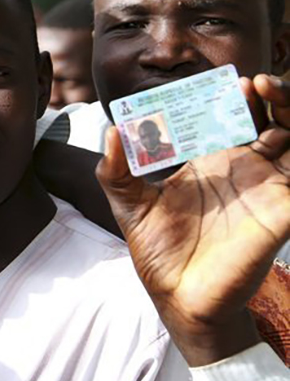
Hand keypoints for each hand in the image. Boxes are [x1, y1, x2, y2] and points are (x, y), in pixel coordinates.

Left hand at [97, 73, 289, 365]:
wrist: (178, 299)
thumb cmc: (158, 253)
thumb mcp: (130, 205)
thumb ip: (116, 170)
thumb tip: (109, 131)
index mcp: (212, 163)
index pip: (229, 117)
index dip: (227, 96)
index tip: (215, 81)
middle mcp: (246, 170)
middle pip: (270, 119)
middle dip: (268, 94)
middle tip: (251, 81)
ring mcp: (268, 188)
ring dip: (288, 110)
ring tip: (268, 88)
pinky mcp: (282, 211)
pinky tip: (285, 134)